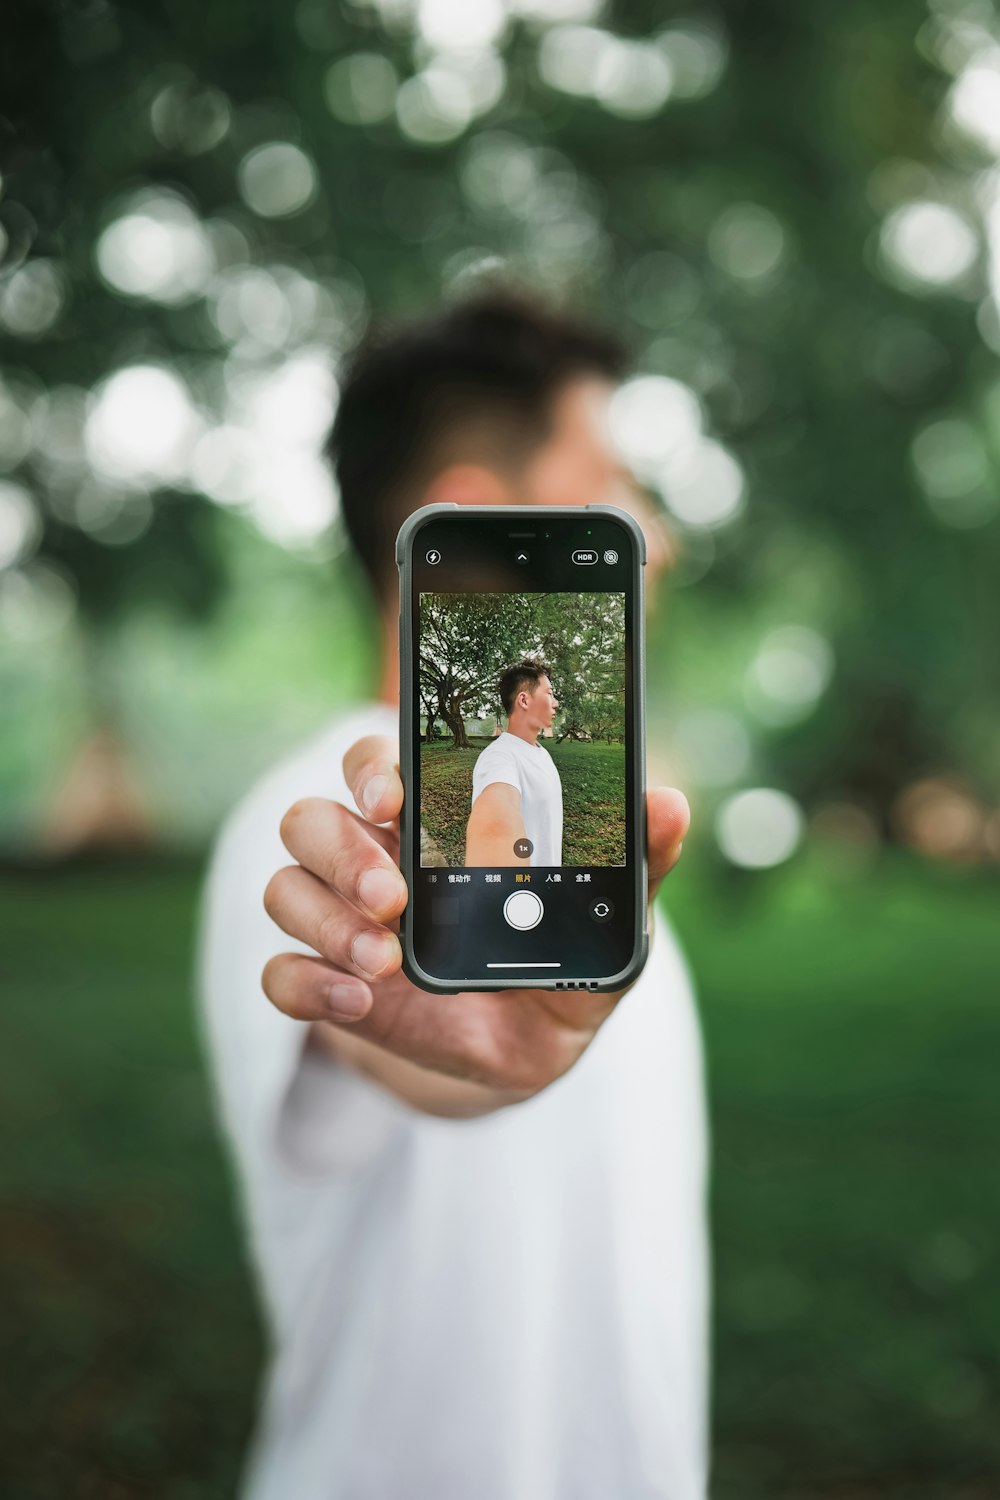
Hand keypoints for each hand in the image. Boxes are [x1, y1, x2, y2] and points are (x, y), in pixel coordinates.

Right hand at [262, 735, 687, 1112]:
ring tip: (383, 957)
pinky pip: (279, 973)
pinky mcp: (327, 984)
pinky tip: (357, 1000)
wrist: (524, 1050)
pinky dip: (307, 982)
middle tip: (394, 893)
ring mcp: (341, 921)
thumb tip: (669, 802)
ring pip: (285, 886)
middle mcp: (371, 858)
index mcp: (429, 822)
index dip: (371, 768)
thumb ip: (635, 865)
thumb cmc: (557, 961)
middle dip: (342, 850)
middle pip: (312, 818)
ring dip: (325, 917)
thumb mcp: (605, 921)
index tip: (394, 796)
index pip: (376, 765)